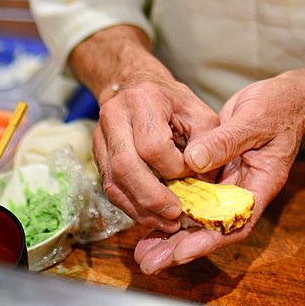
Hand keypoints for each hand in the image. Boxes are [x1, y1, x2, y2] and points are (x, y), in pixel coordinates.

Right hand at [93, 76, 218, 232]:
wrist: (136, 83)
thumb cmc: (173, 101)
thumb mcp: (199, 112)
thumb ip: (207, 144)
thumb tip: (205, 184)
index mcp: (144, 99)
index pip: (154, 146)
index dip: (174, 168)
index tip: (191, 174)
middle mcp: (116, 115)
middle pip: (126, 166)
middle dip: (152, 197)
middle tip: (175, 215)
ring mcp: (101, 134)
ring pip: (114, 181)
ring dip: (140, 209)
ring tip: (165, 221)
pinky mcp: (97, 151)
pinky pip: (109, 186)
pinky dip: (130, 205)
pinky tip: (149, 214)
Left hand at [135, 72, 304, 272]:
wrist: (287, 94)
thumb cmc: (279, 106)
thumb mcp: (254, 120)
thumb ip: (225, 140)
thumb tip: (193, 160)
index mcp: (261, 183)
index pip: (235, 222)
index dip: (208, 240)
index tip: (180, 251)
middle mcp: (243, 189)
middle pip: (212, 228)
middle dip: (180, 247)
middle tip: (149, 262)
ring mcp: (229, 181)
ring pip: (199, 215)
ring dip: (172, 233)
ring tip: (142, 251)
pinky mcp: (216, 169)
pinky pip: (193, 193)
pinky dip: (172, 204)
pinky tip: (150, 215)